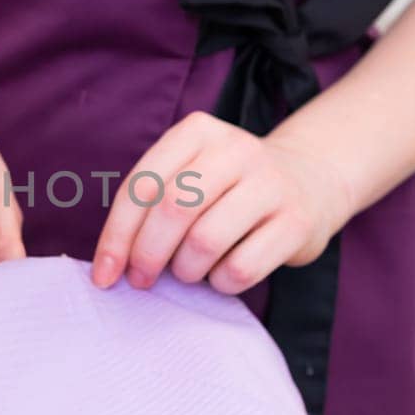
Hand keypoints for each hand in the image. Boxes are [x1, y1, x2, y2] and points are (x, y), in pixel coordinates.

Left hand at [91, 111, 355, 294]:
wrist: (310, 180)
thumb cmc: (230, 188)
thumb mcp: (190, 173)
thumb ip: (151, 203)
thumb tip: (110, 262)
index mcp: (197, 132)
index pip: (142, 186)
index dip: (117, 235)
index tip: (104, 274)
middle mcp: (236, 149)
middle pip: (172, 210)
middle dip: (147, 255)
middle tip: (141, 280)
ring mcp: (270, 183)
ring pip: (204, 241)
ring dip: (186, 270)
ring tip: (189, 271)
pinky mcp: (295, 222)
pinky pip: (240, 268)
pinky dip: (221, 283)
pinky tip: (223, 274)